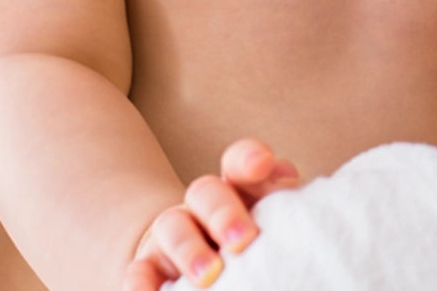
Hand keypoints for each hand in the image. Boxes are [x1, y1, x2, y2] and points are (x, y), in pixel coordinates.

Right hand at [123, 140, 300, 290]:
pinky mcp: (150, 268)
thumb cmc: (256, 252)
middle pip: (205, 193)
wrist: (208, 274)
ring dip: (189, 249)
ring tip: (208, 275)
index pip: (239, 163)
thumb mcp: (272, 227)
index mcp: (238, 191)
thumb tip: (298, 193)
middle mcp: (202, 208)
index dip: (248, 159)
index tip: (263, 163)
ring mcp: (172, 237)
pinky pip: (139, 271)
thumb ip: (285, 212)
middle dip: (223, 212)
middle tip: (244, 240)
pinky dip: (140, 282)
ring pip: (172, 227)